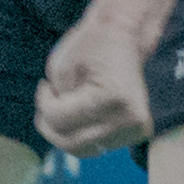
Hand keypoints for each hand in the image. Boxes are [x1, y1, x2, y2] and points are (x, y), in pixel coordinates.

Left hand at [35, 17, 157, 158]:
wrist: (126, 35)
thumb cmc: (90, 45)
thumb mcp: (60, 69)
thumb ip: (55, 104)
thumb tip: (55, 132)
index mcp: (111, 99)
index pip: (59, 120)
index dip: (43, 104)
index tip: (43, 85)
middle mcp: (129, 119)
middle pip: (71, 143)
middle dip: (52, 124)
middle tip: (48, 101)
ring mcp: (137, 129)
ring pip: (84, 149)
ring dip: (68, 131)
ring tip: (68, 105)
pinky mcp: (139, 133)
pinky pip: (99, 145)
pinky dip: (85, 134)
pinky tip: (83, 113)